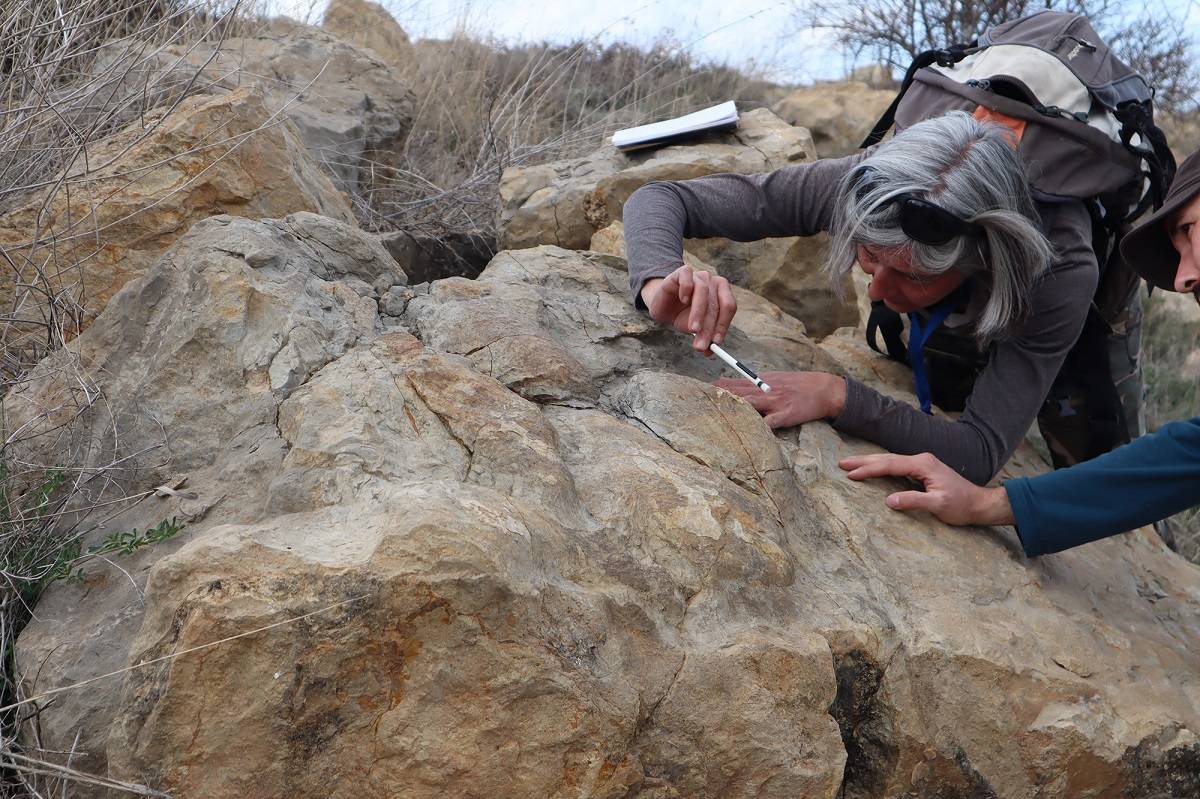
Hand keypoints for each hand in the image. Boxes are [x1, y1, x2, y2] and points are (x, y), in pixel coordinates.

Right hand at [641, 266, 736, 352]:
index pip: (728, 307)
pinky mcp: (682, 272)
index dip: (723, 325)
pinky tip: (683, 300)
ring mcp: (698, 276)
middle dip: (708, 327)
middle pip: (715, 303)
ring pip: (702, 291)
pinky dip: (687, 289)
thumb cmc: (683, 316)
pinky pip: (687, 278)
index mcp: (722, 294)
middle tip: (701, 344)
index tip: (716, 342)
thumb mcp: (696, 329)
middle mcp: (712, 282)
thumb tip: (710, 350)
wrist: (663, 306)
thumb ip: (705, 337)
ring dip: (698, 313)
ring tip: (692, 329)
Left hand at [715, 371, 846, 427]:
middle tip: (701, 399)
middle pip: (738, 392)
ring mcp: (776, 402)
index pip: (736, 382)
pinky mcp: (786, 415)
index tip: (703, 389)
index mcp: (763, 381)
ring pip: (750, 404)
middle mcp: (766, 390)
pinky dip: (760, 426)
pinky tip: (748, 431)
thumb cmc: (798, 385)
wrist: (825, 389)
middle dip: (720, 396)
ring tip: (717, 413)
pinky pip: (771, 422)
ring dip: (734, 408)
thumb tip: (733, 384)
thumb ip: (756, 383)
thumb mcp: (776, 378)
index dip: (719, 386)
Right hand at [837, 452, 1013, 526]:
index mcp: (923, 465)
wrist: (979, 503)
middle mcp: (921, 459)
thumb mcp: (937, 505)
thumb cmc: (960, 505)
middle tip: (841, 463)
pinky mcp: (923, 470)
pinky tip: (873, 468)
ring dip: (870, 462)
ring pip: (890, 460)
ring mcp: (922, 463)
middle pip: (887, 458)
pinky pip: (896, 465)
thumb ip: (913, 501)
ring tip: (851, 464)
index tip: (850, 473)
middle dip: (863, 461)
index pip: (890, 465)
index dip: (869, 469)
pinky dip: (881, 466)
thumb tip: (888, 501)